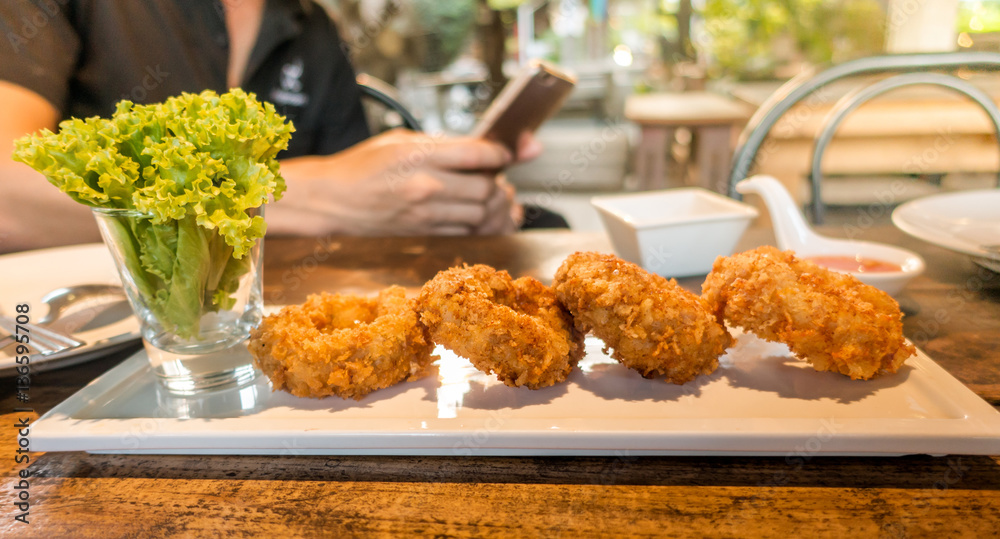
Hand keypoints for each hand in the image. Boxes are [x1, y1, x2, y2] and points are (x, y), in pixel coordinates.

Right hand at [269, 129, 521, 235]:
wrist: (331, 200)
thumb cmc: (364, 166)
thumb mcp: (400, 140)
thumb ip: (443, 143)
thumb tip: (482, 145)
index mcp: (419, 155)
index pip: (478, 154)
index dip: (502, 152)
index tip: (507, 152)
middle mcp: (425, 186)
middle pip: (486, 187)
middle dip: (499, 181)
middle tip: (497, 175)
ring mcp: (425, 214)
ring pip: (482, 213)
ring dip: (493, 204)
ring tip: (489, 194)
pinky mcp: (425, 234)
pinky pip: (467, 232)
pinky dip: (481, 224)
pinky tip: (478, 214)